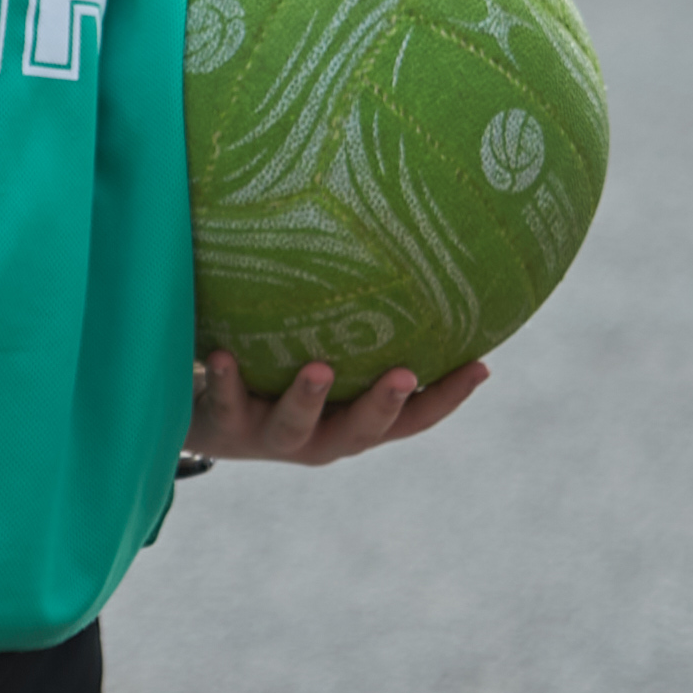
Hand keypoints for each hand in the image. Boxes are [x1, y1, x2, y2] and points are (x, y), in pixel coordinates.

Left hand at [187, 349, 488, 467]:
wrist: (211, 422)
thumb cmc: (288, 375)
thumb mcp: (332, 359)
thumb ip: (366, 331)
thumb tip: (410, 256)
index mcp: (356, 423)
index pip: (413, 418)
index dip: (448, 397)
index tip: (481, 366)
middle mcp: (323, 437)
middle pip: (361, 432)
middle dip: (384, 405)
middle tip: (404, 375)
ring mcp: (275, 436)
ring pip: (296, 426)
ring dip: (308, 399)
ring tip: (319, 369)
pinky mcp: (227, 427)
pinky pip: (226, 404)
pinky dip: (225, 381)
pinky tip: (221, 354)